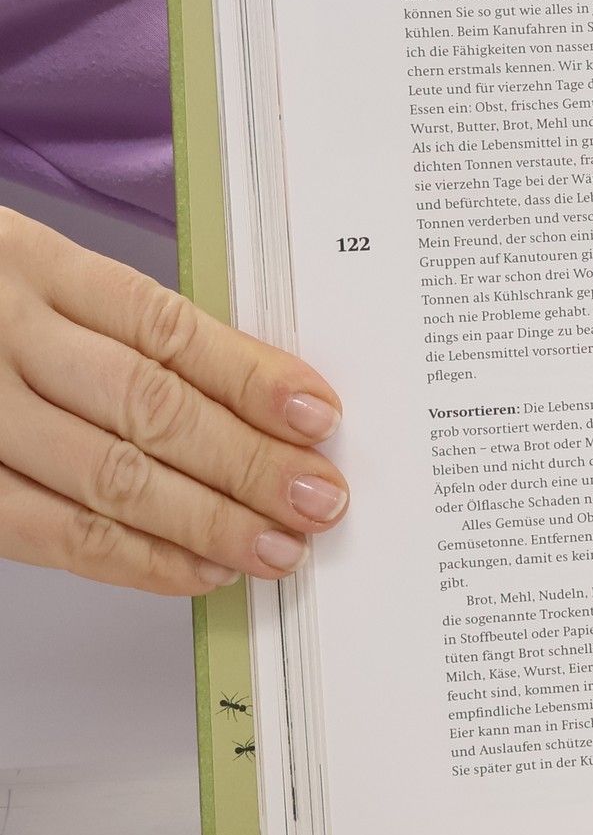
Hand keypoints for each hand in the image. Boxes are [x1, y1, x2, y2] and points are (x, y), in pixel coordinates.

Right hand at [0, 208, 348, 594]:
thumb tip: (267, 400)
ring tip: (278, 546)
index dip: (250, 377)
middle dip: (247, 462)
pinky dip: (137, 559)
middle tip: (318, 499)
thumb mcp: (41, 281)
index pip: (164, 327)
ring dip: (208, 522)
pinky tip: (200, 569)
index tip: (318, 415)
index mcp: (32, 265)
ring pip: (108, 477)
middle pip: (147, 406)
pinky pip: (52, 534)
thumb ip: (134, 331)